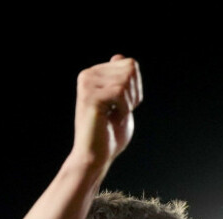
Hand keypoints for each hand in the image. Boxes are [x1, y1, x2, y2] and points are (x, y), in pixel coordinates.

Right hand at [72, 55, 142, 170]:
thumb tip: (119, 56)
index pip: (129, 64)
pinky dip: (124, 109)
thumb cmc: (109, 137)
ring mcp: (87, 84)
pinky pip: (120, 92)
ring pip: (126, 79)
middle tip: (121, 112)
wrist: (95, 158)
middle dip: (133, 93)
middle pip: (130, 67)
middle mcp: (87, 75)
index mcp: (93, 75)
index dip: (135, 88)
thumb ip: (122, 82)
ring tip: (116, 117)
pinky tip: (113, 119)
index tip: (123, 106)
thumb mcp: (121, 104)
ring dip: (128, 103)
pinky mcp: (90, 96)